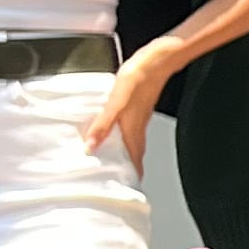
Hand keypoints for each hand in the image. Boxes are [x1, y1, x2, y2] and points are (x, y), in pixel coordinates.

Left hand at [85, 37, 178, 167]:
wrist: (158, 60)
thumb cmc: (139, 78)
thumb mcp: (116, 102)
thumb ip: (103, 125)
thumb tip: (90, 146)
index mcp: (132, 130)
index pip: (133, 161)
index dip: (131, 175)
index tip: (125, 188)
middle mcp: (137, 127)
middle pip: (133, 154)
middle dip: (126, 167)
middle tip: (115, 177)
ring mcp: (139, 117)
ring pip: (131, 141)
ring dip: (123, 151)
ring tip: (110, 157)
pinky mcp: (138, 106)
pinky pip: (129, 128)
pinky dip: (121, 135)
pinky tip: (113, 129)